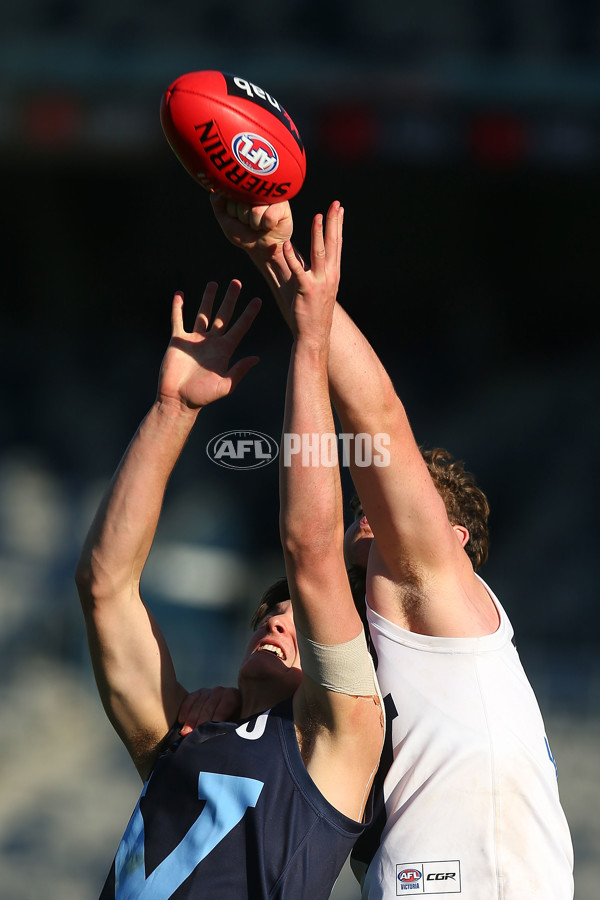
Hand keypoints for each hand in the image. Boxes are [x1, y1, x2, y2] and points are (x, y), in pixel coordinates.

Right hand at [157, 281, 260, 410]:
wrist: (178, 400)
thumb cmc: (202, 396)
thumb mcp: (225, 385)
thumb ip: (239, 371)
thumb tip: (256, 358)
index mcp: (225, 350)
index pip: (240, 327)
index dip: (248, 314)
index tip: (257, 300)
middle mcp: (211, 342)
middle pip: (223, 315)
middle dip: (230, 299)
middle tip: (237, 282)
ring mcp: (194, 340)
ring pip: (202, 314)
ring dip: (207, 299)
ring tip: (213, 284)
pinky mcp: (178, 341)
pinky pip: (178, 320)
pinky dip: (178, 308)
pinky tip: (180, 294)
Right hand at [178, 686, 241, 733]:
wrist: (232, 707)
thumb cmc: (233, 718)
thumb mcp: (234, 721)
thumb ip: (228, 726)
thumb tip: (221, 739)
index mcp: (232, 696)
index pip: (222, 709)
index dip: (215, 721)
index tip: (208, 733)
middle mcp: (220, 691)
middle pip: (208, 708)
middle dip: (200, 723)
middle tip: (193, 736)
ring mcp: (208, 691)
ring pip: (197, 705)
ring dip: (190, 720)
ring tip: (185, 732)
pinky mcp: (198, 692)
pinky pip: (189, 699)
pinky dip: (184, 710)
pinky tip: (181, 720)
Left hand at [210, 194, 292, 258]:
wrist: (261, 248)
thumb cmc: (243, 231)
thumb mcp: (225, 217)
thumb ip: (217, 202)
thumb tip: (220, 190)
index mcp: (243, 187)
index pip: (231, 194)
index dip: (232, 211)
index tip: (237, 216)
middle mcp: (257, 187)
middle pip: (243, 201)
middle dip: (243, 217)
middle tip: (249, 221)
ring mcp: (271, 195)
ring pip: (255, 210)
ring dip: (255, 223)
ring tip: (259, 223)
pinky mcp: (283, 205)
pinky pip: (269, 216)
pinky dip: (267, 225)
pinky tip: (269, 225)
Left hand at [282, 201, 342, 348]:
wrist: (314, 335)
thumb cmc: (311, 312)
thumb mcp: (313, 287)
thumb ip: (305, 268)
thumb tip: (294, 252)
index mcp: (333, 274)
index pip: (337, 245)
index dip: (338, 225)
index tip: (339, 208)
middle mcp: (330, 276)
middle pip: (333, 244)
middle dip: (334, 223)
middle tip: (335, 204)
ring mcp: (318, 283)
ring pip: (319, 254)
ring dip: (318, 234)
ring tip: (317, 217)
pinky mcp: (305, 291)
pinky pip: (298, 271)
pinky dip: (291, 258)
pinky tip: (286, 245)